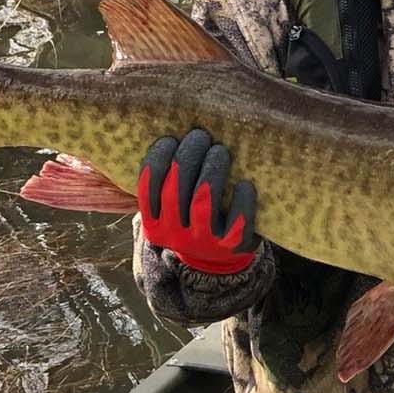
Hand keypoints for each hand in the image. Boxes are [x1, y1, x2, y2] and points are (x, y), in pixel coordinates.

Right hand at [138, 130, 258, 274]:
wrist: (216, 262)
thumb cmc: (193, 220)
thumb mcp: (172, 210)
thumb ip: (166, 183)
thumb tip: (171, 130)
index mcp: (153, 223)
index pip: (148, 186)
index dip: (158, 157)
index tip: (170, 138)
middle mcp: (174, 235)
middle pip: (174, 190)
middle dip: (187, 157)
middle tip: (200, 136)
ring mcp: (202, 242)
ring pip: (203, 202)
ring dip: (211, 171)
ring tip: (220, 150)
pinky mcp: (231, 245)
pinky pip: (236, 221)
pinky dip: (241, 201)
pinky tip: (244, 184)